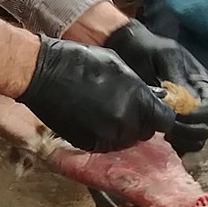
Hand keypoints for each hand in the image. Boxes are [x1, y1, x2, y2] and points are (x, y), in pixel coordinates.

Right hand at [23, 36, 172, 153]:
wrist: (43, 74)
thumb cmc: (80, 61)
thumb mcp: (117, 65)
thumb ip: (139, 86)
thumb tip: (156, 98)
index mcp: (137, 101)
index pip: (164, 121)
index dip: (160, 115)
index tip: (153, 110)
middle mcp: (124, 123)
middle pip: (145, 133)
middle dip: (140, 122)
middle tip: (126, 107)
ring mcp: (105, 137)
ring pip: (126, 141)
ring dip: (122, 130)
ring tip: (106, 111)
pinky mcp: (87, 144)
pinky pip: (105, 145)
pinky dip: (103, 135)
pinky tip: (92, 118)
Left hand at [104, 20, 207, 153]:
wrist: (127, 51)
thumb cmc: (147, 49)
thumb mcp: (164, 55)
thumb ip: (176, 75)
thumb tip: (184, 100)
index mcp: (201, 84)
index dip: (201, 115)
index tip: (180, 115)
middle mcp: (198, 102)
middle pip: (207, 127)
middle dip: (191, 130)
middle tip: (168, 127)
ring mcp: (186, 115)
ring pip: (197, 139)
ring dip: (184, 140)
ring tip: (164, 134)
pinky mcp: (172, 125)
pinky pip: (182, 144)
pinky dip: (176, 145)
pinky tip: (161, 137)